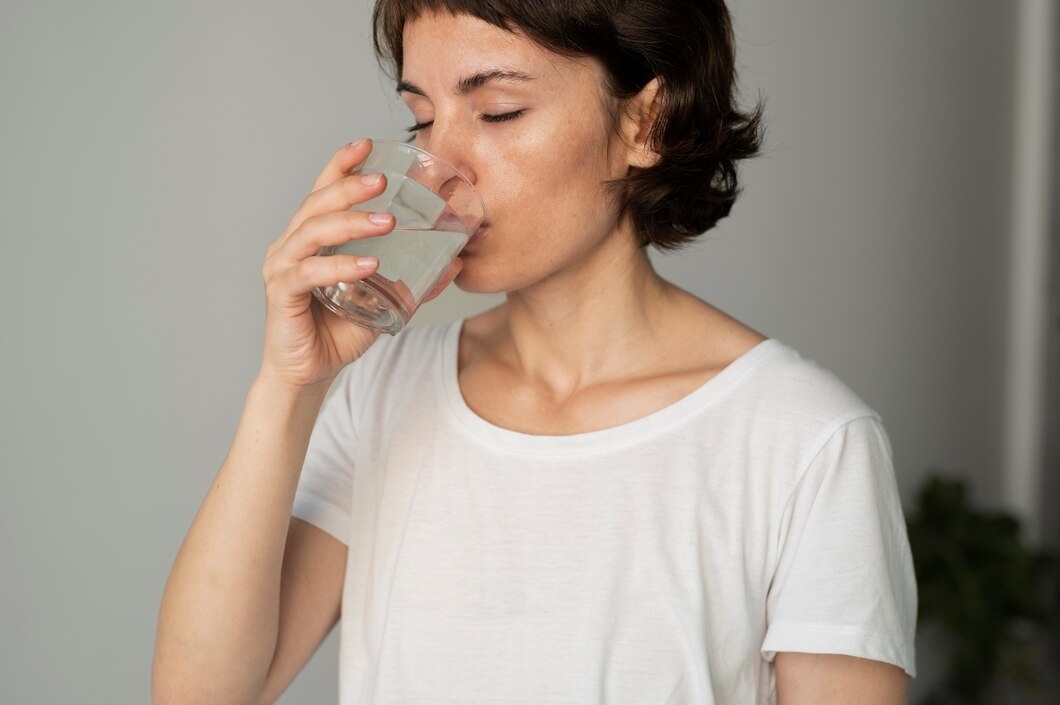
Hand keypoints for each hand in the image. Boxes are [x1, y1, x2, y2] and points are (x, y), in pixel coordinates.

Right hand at [257, 140, 462, 390]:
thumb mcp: (383, 300)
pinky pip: (309, 273)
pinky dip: (339, 266)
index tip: (366, 144)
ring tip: (387, 221)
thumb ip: (414, 281)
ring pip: (312, 232)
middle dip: (349, 186)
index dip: (341, 165)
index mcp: (311, 238)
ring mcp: (282, 267)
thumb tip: (456, 264)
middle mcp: (291, 245)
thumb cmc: (339, 331)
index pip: (323, 191)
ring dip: (351, 222)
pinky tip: (368, 264)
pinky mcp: (281, 294)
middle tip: (382, 180)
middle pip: (317, 204)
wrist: (310, 372)